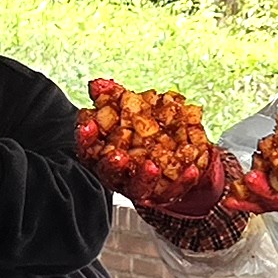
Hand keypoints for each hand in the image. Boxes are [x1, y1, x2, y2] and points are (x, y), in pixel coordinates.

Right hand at [76, 80, 232, 219]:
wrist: (173, 156)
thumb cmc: (140, 134)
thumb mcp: (126, 113)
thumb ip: (112, 98)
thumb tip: (98, 84)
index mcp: (105, 156)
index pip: (89, 150)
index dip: (85, 138)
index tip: (88, 124)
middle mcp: (120, 175)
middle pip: (110, 173)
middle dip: (113, 165)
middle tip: (118, 156)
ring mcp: (142, 186)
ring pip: (139, 187)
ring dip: (145, 177)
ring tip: (152, 165)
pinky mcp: (166, 193)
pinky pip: (175, 189)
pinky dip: (183, 180)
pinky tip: (191, 168)